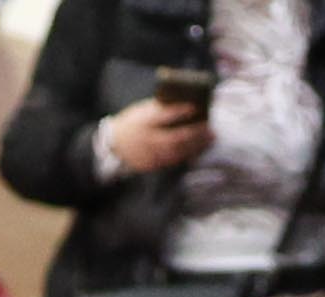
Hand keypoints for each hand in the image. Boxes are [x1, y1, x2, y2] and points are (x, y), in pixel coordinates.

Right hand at [98, 95, 212, 172]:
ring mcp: (149, 154)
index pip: (163, 115)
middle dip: (195, 133)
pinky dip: (187, 155)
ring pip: (177, 151)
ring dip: (196, 145)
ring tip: (210, 139)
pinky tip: (198, 150)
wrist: (114, 145)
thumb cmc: (133, 123)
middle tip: (210, 128)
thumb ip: (160, 109)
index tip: (195, 107)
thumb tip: (185, 104)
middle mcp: (147, 139)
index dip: (180, 111)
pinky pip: (173, 161)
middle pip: (175, 137)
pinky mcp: (151, 165)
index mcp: (143, 121)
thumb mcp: (142, 111)